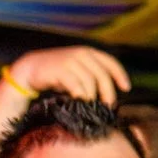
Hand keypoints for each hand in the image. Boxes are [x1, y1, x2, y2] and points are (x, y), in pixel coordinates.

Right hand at [8, 46, 127, 102]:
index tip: (126, 88)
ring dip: (92, 97)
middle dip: (108, 92)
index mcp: (88, 52)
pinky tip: (79, 101)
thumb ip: (90, 75)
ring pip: (90, 82)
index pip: (110, 62)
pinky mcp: (61, 70)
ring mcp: (71, 61)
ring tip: (91, 105)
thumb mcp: (76, 70)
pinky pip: (76, 86)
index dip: (120, 75)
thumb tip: (106, 93)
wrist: (31, 68)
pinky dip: (80, 95)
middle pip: (102, 75)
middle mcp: (82, 54)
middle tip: (108, 105)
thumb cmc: (56, 73)